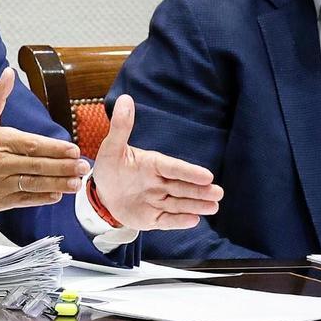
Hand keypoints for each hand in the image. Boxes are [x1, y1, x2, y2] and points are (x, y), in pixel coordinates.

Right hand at [0, 69, 89, 211]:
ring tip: (76, 182)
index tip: (72, 149)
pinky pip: (25, 199)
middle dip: (63, 166)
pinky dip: (42, 198)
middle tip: (83, 167)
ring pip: (34, 183)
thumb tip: (8, 73)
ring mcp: (1, 183)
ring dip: (57, 183)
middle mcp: (1, 163)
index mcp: (0, 142)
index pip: (31, 145)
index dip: (54, 148)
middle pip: (36, 165)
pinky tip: (57, 195)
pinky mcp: (1, 200)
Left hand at [92, 94, 223, 229]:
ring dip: (195, 205)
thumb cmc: (111, 167)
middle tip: (218, 193)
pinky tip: (193, 220)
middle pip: (182, 187)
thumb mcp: (111, 147)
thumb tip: (125, 99)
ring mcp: (157, 201)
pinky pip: (167, 220)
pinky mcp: (153, 218)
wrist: (102, 193)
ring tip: (213, 206)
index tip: (206, 175)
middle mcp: (160, 183)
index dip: (188, 172)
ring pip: (179, 204)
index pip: (173, 168)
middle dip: (199, 191)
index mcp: (153, 164)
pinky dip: (178, 221)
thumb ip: (121, 127)